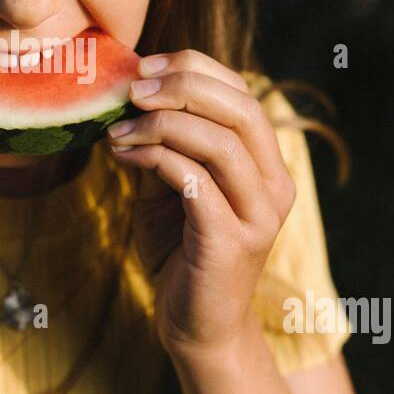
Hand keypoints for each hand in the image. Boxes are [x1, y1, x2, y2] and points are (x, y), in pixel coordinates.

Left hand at [105, 51, 295, 355]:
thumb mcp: (170, 187)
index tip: (144, 66)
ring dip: (162, 124)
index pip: (242, 94)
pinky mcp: (231, 242)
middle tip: (132, 89)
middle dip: (183, 87)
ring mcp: (258, 215)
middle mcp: (274, 186)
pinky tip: (123, 155)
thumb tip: (131, 95)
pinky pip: (195, 182)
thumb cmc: (180, 253)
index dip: (195, 68)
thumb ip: (165, 145)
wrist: (195, 327)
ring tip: (119, 128)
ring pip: (220, 143)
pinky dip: (155, 158)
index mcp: (266, 165)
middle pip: (241, 108)